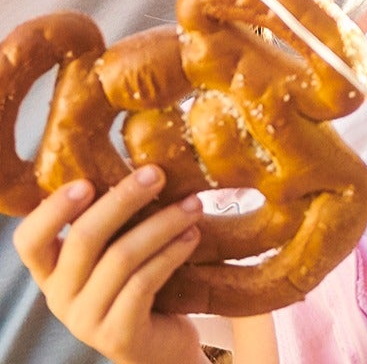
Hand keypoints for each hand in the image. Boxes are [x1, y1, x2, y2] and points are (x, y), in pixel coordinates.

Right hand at [13, 167, 204, 363]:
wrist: (164, 347)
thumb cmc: (142, 288)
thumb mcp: (119, 253)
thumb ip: (116, 224)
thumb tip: (142, 166)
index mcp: (51, 272)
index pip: (29, 240)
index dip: (53, 210)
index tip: (87, 181)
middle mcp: (59, 297)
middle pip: (83, 239)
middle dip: (123, 199)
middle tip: (157, 174)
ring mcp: (85, 320)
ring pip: (120, 258)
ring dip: (161, 224)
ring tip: (193, 205)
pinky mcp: (117, 336)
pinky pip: (143, 284)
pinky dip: (171, 254)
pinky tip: (192, 237)